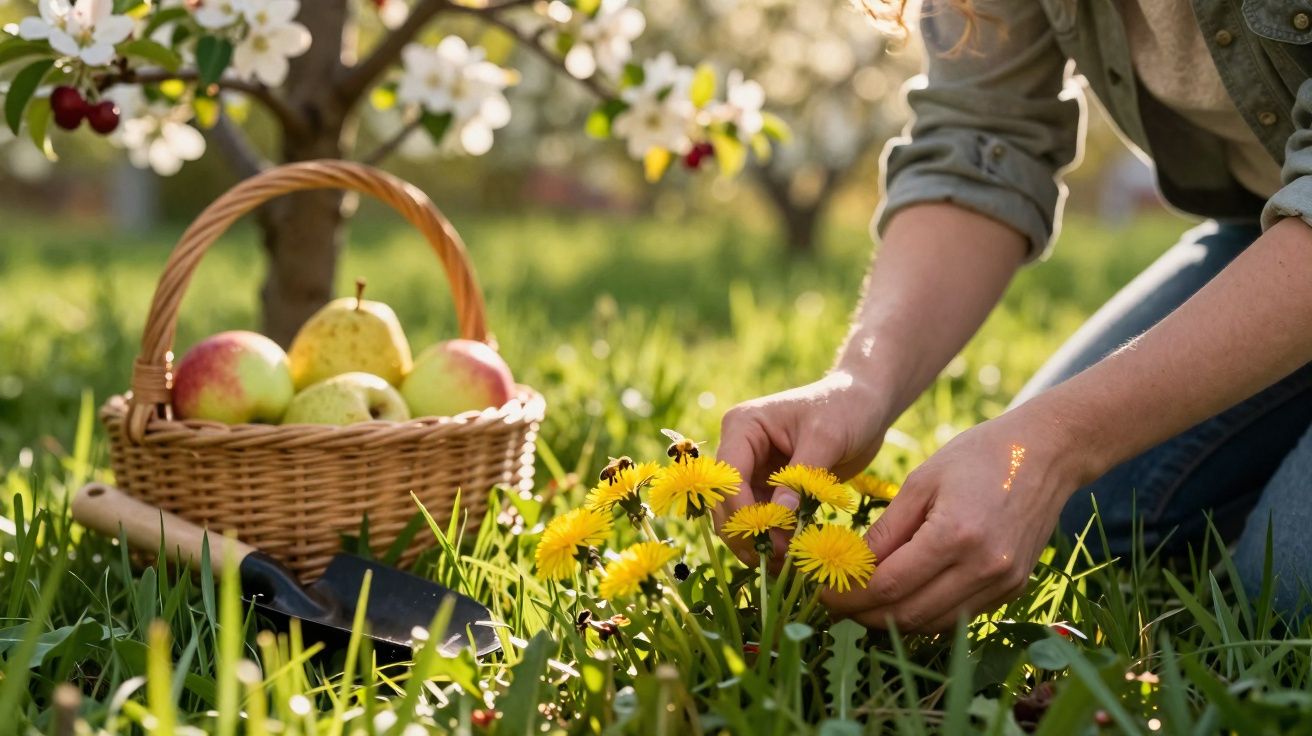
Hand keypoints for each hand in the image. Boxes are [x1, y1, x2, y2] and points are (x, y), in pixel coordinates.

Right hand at [714, 370, 893, 564]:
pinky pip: (763, 521)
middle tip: (782, 560)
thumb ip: (802, 476)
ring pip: (741, 518)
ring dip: (760, 542)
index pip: (729, 479)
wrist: (864, 404)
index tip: (774, 541)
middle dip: (750, 533)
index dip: (745, 513)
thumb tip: (783, 515)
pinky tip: (794, 556)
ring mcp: (752, 470)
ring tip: (790, 563)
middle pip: (726, 503)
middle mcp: (739, 449)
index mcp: (743, 427)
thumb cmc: (846, 409)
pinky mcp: (769, 489)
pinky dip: (774, 540)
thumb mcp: (826, 438)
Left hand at [822, 407, 1087, 632]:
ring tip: (862, 604)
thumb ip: (887, 530)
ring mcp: (1003, 582)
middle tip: (835, 604)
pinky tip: (902, 598)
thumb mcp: (921, 483)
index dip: (850, 596)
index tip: (822, 593)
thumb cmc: (977, 457)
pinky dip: (925, 614)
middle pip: (910, 613)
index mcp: (956, 535)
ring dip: (893, 620)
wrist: (1046, 455)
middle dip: (865, 614)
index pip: (890, 585)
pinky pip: (958, 615)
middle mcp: (984, 568)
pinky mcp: (1013, 589)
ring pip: (933, 623)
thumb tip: (849, 565)